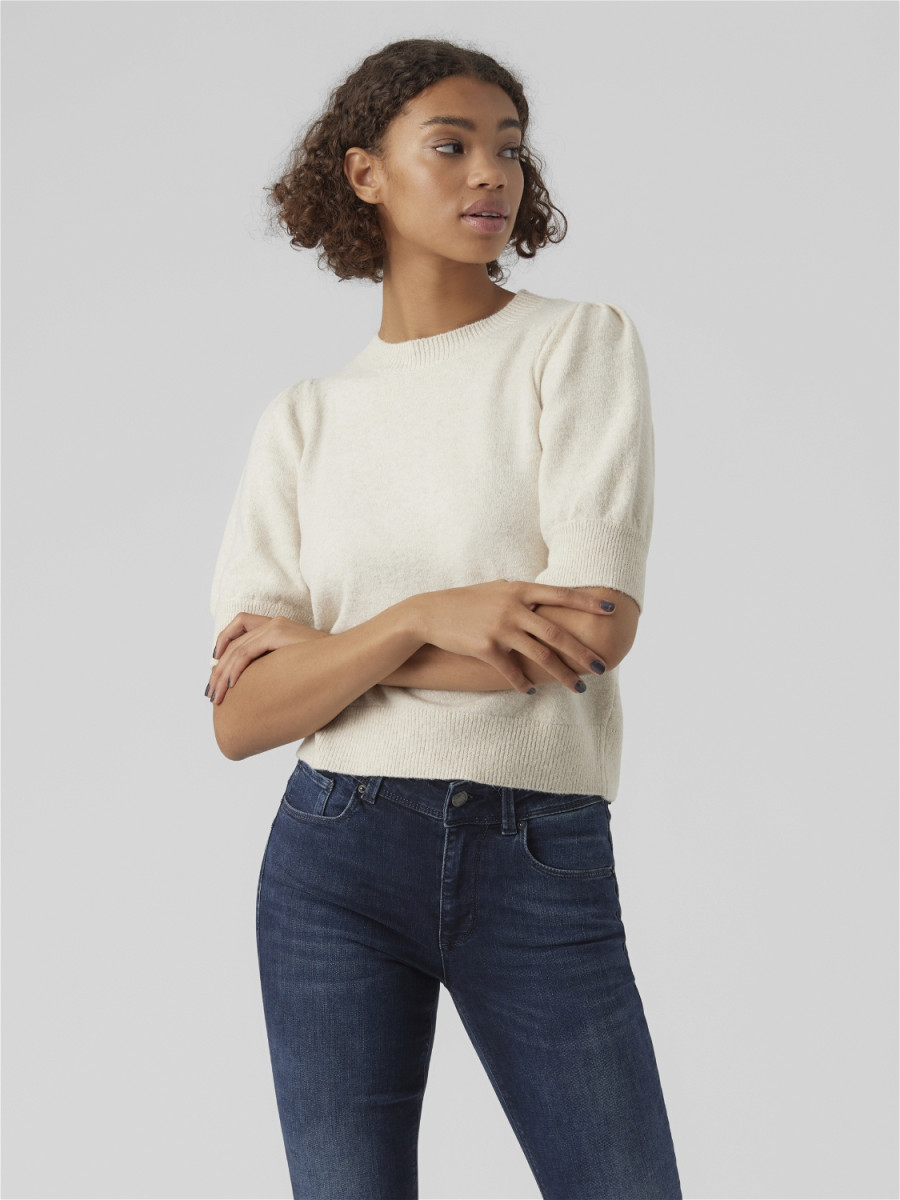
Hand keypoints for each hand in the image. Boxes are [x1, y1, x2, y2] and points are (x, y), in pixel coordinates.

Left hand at [207, 613, 326, 705]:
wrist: (352, 656)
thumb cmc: (329, 667)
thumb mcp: (298, 665)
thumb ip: (280, 669)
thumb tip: (267, 691)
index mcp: (277, 627)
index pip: (240, 628)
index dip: (223, 645)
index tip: (216, 668)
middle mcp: (273, 623)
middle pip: (233, 641)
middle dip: (218, 668)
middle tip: (211, 692)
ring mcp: (276, 626)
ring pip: (236, 648)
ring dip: (221, 673)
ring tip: (216, 695)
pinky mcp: (279, 633)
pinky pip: (246, 651)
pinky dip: (234, 668)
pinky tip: (232, 684)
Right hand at [403, 580, 615, 694]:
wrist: (431, 613)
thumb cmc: (466, 601)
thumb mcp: (497, 589)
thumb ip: (522, 592)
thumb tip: (546, 595)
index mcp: (520, 590)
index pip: (561, 594)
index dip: (588, 602)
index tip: (612, 610)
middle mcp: (513, 608)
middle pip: (556, 633)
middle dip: (582, 652)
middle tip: (602, 666)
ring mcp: (500, 628)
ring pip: (540, 655)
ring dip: (562, 674)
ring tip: (577, 687)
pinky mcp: (486, 647)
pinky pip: (512, 670)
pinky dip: (523, 682)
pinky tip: (531, 690)